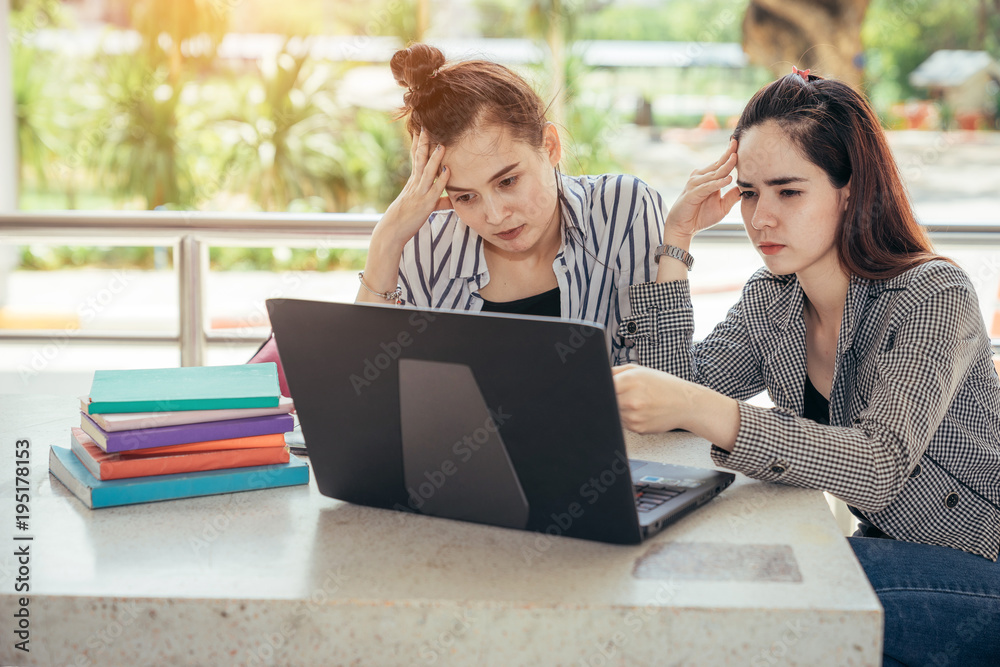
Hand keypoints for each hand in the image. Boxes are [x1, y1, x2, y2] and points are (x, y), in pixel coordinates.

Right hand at [374, 129, 451, 249]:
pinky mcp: (425, 204)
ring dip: (435, 157)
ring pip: (427, 171)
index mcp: (413, 182)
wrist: (391, 231)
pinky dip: (441, 180)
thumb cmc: (406, 220)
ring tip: (442, 143)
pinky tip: (447, 170)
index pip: (416, 158)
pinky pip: (435, 190)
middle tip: (427, 124)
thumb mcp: (424, 207)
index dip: (419, 142)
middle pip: (420, 158)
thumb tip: (451, 200)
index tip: (422, 127)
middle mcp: (415, 184)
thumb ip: (439, 201)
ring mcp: (419, 193)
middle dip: (424, 141)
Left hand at [612, 364, 740, 447]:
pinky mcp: (637, 429)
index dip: (600, 388)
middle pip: (606, 401)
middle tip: (622, 395)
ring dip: (618, 409)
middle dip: (610, 399)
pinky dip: (627, 418)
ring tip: (635, 402)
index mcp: (631, 381)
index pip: (603, 386)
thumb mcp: (640, 370)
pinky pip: (623, 423)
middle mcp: (631, 400)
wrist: (686, 404)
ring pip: (613, 413)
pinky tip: (641, 412)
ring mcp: (634, 416)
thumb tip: (598, 375)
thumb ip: (616, 371)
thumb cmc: (664, 385)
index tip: (600, 389)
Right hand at [664, 138, 741, 240]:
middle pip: (718, 165)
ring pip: (714, 174)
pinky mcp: (692, 194)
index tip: (739, 143)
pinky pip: (707, 187)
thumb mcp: (721, 207)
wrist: (683, 228)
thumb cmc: (700, 216)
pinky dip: (717, 183)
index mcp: (707, 178)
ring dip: (725, 167)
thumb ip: (731, 197)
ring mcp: (695, 185)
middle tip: (737, 143)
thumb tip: (744, 188)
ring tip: (736, 158)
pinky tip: (728, 180)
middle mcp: (700, 178)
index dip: (729, 154)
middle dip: (728, 154)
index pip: (720, 164)